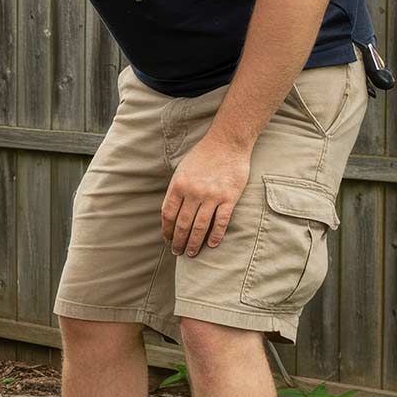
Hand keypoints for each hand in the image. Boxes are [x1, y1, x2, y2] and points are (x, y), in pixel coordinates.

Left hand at [160, 137, 250, 256]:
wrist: (227, 143)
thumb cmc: (203, 156)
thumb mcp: (182, 170)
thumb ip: (177, 190)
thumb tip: (171, 213)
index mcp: (178, 185)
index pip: (168, 214)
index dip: (166, 230)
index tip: (167, 239)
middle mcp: (193, 192)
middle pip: (182, 224)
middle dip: (178, 241)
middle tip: (177, 252)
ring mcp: (212, 196)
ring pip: (200, 226)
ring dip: (194, 242)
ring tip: (191, 253)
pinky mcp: (229, 198)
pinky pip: (221, 221)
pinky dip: (215, 235)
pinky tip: (211, 245)